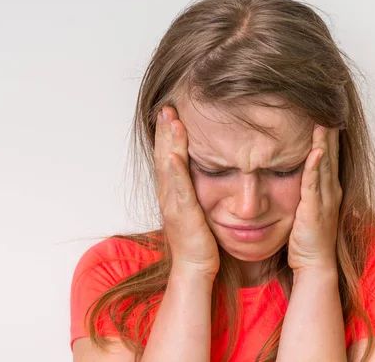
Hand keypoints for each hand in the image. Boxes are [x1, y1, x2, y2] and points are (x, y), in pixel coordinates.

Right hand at [154, 106, 219, 278]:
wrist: (196, 268)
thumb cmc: (201, 240)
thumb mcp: (200, 208)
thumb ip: (199, 189)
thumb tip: (209, 171)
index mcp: (174, 192)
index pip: (169, 156)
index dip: (168, 134)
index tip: (171, 112)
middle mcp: (169, 195)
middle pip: (164, 155)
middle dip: (165, 130)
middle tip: (167, 105)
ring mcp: (173, 205)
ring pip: (168, 167)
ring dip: (168, 143)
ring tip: (170, 119)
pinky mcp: (183, 216)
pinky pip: (178, 190)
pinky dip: (175, 172)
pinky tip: (174, 156)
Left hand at [288, 125, 341, 272]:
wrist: (315, 265)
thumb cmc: (307, 238)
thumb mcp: (306, 207)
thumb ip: (303, 188)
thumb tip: (293, 171)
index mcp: (329, 188)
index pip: (329, 154)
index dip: (327, 133)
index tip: (323, 111)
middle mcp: (331, 190)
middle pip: (331, 153)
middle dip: (328, 128)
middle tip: (327, 104)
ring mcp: (326, 199)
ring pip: (326, 164)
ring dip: (324, 141)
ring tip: (322, 118)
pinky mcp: (316, 210)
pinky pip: (314, 184)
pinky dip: (315, 167)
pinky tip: (315, 151)